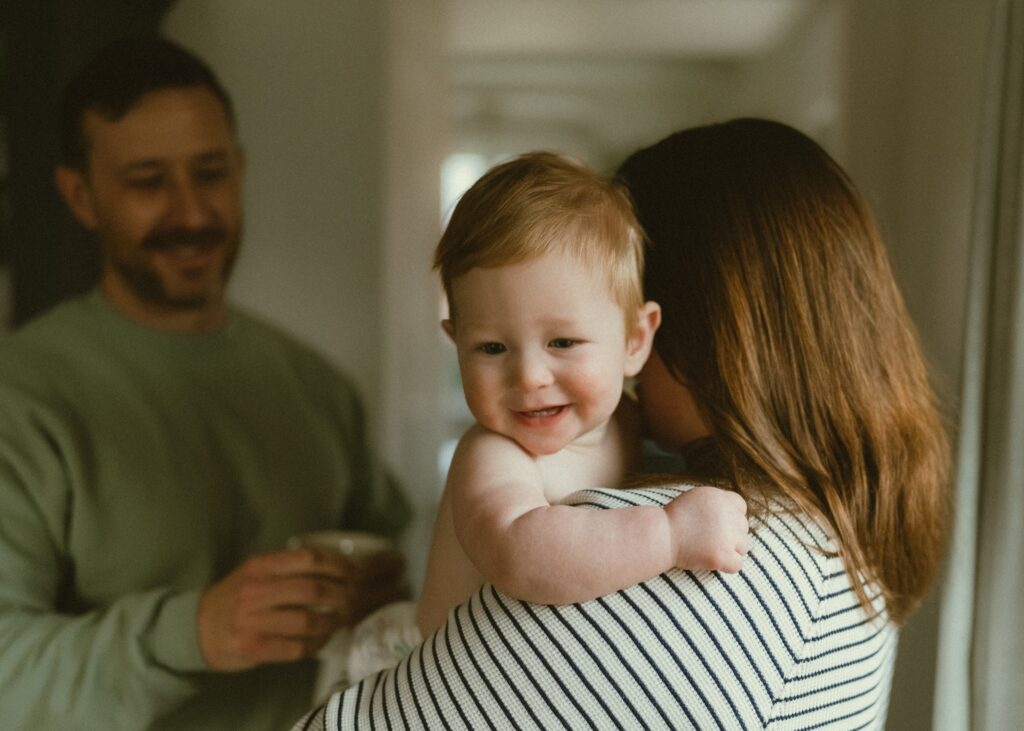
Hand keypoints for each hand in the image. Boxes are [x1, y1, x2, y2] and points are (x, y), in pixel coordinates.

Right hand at [197, 547, 406, 671]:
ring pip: (308, 622)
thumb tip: (333, 564)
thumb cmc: (234, 597)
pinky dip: (316, 644)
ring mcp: (253, 621)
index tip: (354, 573)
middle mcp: (256, 591)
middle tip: (353, 598)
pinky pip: (297, 648)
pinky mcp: (254, 648)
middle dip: (341, 595)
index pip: (308, 558)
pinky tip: (322, 639)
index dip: (338, 565)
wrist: (195, 628)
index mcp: (260, 566)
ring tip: (340, 620)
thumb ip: (286, 566)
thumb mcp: (254, 571)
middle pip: (313, 590)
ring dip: (332, 622)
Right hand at [664, 486, 748, 573]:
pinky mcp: (722, 555)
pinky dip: (726, 566)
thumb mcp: (694, 500)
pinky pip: (737, 564)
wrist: (658, 536)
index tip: (716, 525)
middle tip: (709, 540)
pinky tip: (711, 562)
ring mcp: (727, 535)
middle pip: (743, 527)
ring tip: (709, 550)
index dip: (731, 517)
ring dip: (730, 550)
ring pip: (743, 546)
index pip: (740, 507)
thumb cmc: (672, 521)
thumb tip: (734, 514)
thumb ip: (716, 504)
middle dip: (730, 534)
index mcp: (719, 497)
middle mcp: (727, 513)